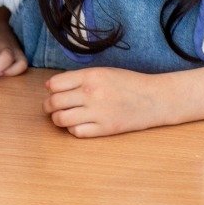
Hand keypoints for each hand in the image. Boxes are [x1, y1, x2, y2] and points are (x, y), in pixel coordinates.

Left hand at [43, 67, 167, 136]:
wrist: (155, 99)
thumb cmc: (128, 83)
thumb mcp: (103, 72)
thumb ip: (79, 78)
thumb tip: (50, 86)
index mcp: (91, 76)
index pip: (54, 84)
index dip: (50, 89)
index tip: (53, 92)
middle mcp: (91, 93)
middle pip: (54, 102)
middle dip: (49, 106)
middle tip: (52, 107)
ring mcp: (97, 113)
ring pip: (61, 119)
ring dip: (57, 119)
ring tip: (62, 116)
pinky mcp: (104, 129)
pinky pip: (76, 132)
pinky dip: (72, 129)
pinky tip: (78, 124)